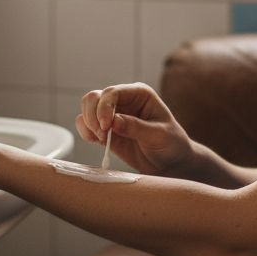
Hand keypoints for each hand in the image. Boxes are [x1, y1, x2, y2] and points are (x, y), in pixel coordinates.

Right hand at [76, 83, 194, 177]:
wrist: (170, 163)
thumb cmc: (171, 144)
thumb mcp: (159, 135)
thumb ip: (136, 127)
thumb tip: (113, 122)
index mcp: (139, 94)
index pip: (113, 92)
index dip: (104, 107)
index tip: (106, 126)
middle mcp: (124, 100)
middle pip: (94, 97)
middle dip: (93, 115)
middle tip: (103, 135)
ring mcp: (112, 114)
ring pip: (87, 108)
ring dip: (88, 124)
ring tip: (102, 139)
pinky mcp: (105, 130)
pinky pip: (85, 125)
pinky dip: (85, 132)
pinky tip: (96, 141)